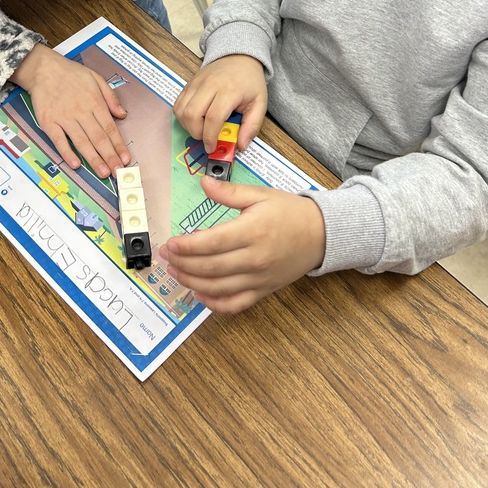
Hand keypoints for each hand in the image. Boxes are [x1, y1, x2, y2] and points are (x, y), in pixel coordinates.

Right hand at [12, 44, 129, 176]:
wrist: (43, 69)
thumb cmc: (70, 73)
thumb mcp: (96, 78)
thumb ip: (110, 96)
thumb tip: (122, 114)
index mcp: (94, 102)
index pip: (110, 128)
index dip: (118, 145)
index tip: (125, 158)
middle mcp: (81, 112)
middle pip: (98, 138)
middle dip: (109, 157)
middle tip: (118, 172)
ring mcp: (64, 118)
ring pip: (82, 142)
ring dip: (93, 159)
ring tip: (102, 172)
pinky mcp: (49, 122)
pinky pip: (59, 140)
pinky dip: (67, 152)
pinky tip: (75, 164)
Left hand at [159, 176, 325, 313]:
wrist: (321, 234)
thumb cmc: (291, 212)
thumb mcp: (260, 195)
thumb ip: (229, 192)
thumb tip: (204, 183)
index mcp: (252, 232)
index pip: (211, 243)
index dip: (186, 246)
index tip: (170, 243)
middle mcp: (254, 259)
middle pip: (209, 267)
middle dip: (182, 263)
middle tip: (166, 256)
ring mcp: (258, 278)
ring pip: (217, 288)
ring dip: (191, 282)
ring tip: (175, 272)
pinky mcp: (263, 291)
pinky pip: (235, 304)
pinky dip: (214, 304)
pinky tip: (199, 295)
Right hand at [173, 55, 267, 153]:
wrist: (239, 57)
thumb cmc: (250, 81)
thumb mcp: (260, 103)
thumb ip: (252, 126)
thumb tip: (241, 146)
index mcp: (229, 90)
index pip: (213, 118)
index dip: (210, 137)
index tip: (212, 148)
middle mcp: (209, 85)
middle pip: (192, 115)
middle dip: (197, 133)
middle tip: (207, 138)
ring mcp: (196, 83)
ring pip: (181, 110)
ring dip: (188, 126)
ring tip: (201, 128)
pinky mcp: (189, 83)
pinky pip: (178, 104)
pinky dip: (183, 116)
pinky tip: (195, 119)